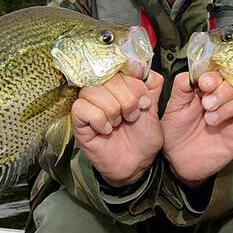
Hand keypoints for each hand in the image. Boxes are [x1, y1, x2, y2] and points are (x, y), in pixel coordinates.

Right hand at [71, 70, 163, 187]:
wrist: (138, 164)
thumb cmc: (143, 138)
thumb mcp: (154, 109)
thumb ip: (151, 87)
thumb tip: (146, 69)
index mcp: (120, 85)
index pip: (120, 67)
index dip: (134, 82)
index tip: (145, 101)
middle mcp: (102, 91)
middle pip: (107, 78)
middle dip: (126, 98)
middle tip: (133, 116)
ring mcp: (88, 106)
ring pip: (92, 91)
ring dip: (112, 108)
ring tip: (119, 123)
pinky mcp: (78, 122)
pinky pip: (81, 108)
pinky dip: (97, 118)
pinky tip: (106, 130)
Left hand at [161, 72, 232, 186]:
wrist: (176, 159)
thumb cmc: (176, 130)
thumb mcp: (175, 105)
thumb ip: (183, 86)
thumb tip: (194, 72)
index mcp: (212, 88)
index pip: (223, 73)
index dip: (215, 77)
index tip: (204, 84)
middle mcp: (227, 99)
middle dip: (223, 92)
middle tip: (207, 105)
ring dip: (232, 106)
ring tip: (211, 119)